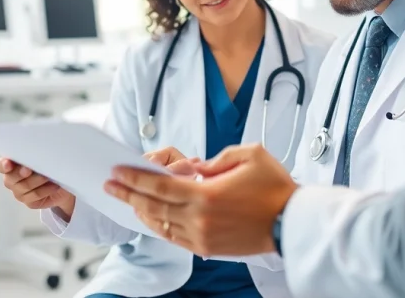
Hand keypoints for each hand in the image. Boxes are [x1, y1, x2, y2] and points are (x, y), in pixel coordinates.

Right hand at [0, 158, 75, 217]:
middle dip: (20, 173)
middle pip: (11, 178)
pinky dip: (46, 190)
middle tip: (29, 170)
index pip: (2, 165)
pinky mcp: (30, 202)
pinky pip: (35, 196)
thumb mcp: (44, 157)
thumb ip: (36, 155)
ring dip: (38, 180)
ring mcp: (19, 192)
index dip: (4, 165)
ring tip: (49, 176)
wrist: (63, 184)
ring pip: (25, 187)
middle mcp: (13, 179)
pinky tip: (54, 186)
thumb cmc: (50, 165)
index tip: (8, 164)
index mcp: (12, 165)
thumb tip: (37, 152)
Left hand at [104, 144, 296, 256]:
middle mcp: (199, 219)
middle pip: (153, 206)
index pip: (159, 187)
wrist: (292, 221)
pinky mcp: (209, 249)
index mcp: (206, 195)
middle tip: (111, 184)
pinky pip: (174, 238)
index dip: (135, 179)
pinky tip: (152, 217)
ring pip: (161, 224)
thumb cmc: (275, 188)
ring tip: (129, 198)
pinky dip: (159, 226)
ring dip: (142, 210)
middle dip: (129, 193)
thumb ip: (217, 157)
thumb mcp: (249, 155)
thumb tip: (195, 167)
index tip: (117, 172)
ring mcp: (202, 237)